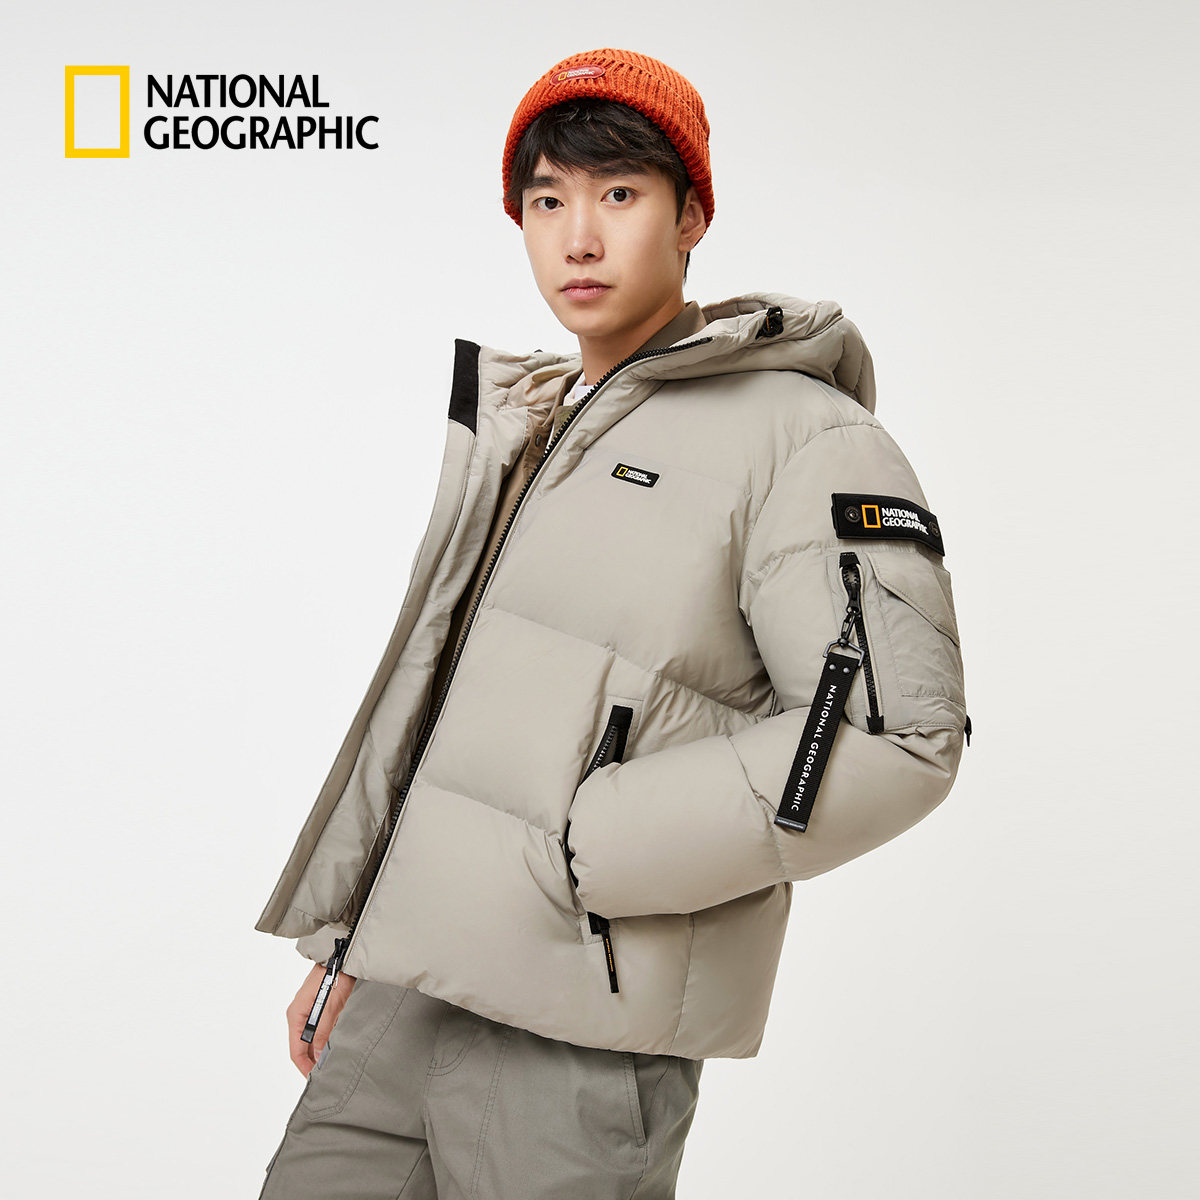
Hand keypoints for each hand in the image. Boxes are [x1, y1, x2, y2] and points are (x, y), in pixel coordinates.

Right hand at [286, 961, 356, 1076]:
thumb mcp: (330, 1008)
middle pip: (303, 1047)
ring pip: (313, 1039)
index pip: (295, 1051)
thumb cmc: (335, 976)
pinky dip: (327, 1039)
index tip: (315, 1081)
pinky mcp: (321, 1007)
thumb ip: (323, 1033)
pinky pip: (321, 1029)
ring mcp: (310, 1011)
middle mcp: (300, 1015)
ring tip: (334, 1064)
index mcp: (296, 1015)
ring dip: (321, 1051)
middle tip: (328, 1075)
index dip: (304, 1068)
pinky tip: (338, 1045)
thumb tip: (318, 1057)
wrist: (345, 956)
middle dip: (313, 1062)